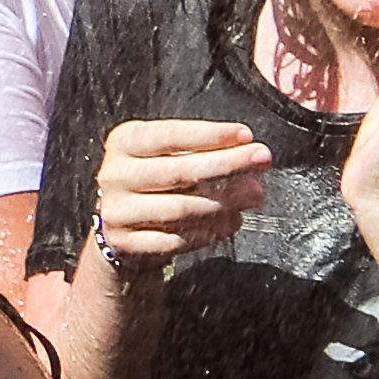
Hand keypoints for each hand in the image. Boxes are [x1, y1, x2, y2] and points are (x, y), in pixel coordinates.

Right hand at [91, 118, 270, 263]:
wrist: (120, 224)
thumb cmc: (156, 179)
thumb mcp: (167, 153)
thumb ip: (202, 150)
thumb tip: (248, 154)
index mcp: (125, 141)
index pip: (171, 134)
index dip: (212, 135)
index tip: (246, 135)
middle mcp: (116, 174)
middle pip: (179, 170)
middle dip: (228, 164)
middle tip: (262, 160)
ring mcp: (118, 211)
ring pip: (181, 208)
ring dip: (225, 202)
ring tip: (254, 193)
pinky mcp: (126, 243)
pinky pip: (176, 240)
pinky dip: (210, 231)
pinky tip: (232, 221)